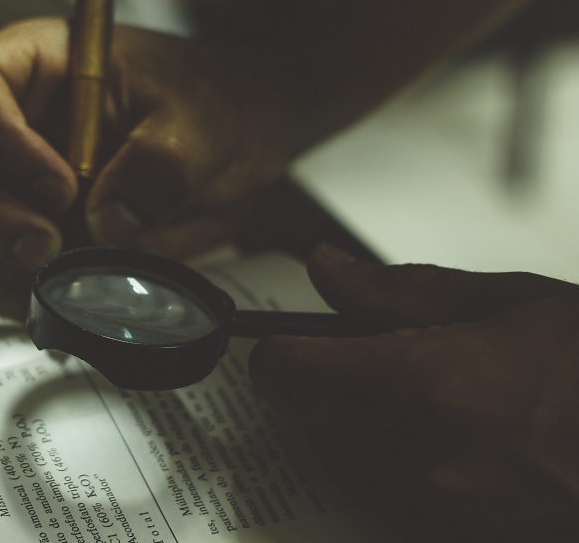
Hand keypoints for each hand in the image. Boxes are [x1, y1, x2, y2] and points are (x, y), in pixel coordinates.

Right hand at [0, 18, 297, 285]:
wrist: (237, 138)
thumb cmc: (213, 103)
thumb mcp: (202, 123)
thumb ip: (160, 166)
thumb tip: (108, 224)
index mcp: (39, 61)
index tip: (58, 185)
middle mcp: (10, 113)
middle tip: (45, 244)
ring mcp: (10, 170)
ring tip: (65, 260)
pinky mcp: (26, 219)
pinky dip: (19, 274)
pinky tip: (67, 274)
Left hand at [249, 244, 578, 540]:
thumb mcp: (509, 304)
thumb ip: (399, 291)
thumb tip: (326, 270)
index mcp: (431, 384)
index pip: (289, 370)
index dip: (277, 347)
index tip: (289, 336)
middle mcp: (424, 456)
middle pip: (302, 414)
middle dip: (313, 379)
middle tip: (359, 355)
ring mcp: (442, 509)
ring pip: (336, 454)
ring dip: (348, 418)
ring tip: (419, 393)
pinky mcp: (457, 537)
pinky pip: (381, 491)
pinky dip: (386, 458)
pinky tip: (441, 434)